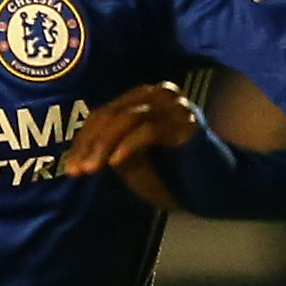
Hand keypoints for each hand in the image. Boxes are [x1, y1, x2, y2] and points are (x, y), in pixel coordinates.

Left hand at [57, 81, 196, 208]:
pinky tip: (115, 162)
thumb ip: (111, 149)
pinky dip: (129, 145)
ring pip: (127, 118)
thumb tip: (82, 149)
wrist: (216, 191)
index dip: (83, 141)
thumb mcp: (133, 164)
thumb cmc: (174, 178)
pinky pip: (150, 130)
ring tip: (92, 169)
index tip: (69, 168)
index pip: (104, 114)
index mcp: (144, 100)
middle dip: (90, 144)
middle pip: (112, 114)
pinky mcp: (187, 122)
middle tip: (76, 171)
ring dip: (104, 145)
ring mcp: (174, 106)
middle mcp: (159, 94)